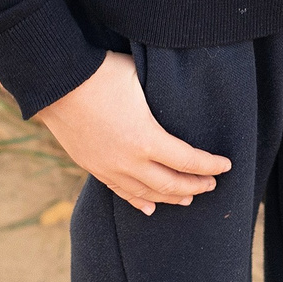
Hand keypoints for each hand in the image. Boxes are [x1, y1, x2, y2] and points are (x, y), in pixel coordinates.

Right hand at [34, 52, 231, 214]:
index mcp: (147, 138)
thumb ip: (161, 93)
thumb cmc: (101, 73)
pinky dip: (139, 201)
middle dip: (195, 185)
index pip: (188, 160)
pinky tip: (149, 208)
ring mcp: (109, 168)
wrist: (57, 84)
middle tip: (211, 184)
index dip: (210, 165)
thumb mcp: (140, 77)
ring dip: (170, 197)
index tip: (226, 165)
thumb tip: (179, 92)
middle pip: (171, 184)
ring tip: (187, 199)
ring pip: (147, 193)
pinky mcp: (93, 168)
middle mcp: (130, 161)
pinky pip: (121, 192)